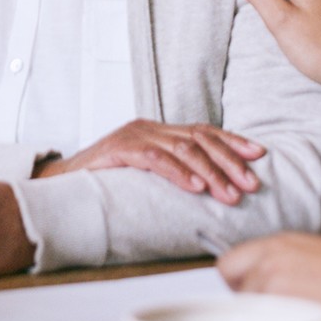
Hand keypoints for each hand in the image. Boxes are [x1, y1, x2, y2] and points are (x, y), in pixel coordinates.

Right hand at [34, 119, 265, 204]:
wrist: (61, 182)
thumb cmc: (107, 181)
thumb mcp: (145, 172)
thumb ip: (171, 170)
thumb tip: (210, 187)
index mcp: (159, 130)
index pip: (205, 131)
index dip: (233, 142)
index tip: (259, 155)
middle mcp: (151, 127)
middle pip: (200, 139)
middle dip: (230, 162)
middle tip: (251, 184)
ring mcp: (135, 135)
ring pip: (184, 149)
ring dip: (211, 173)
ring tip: (229, 194)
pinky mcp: (120, 149)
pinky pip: (155, 159)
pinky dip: (179, 173)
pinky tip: (195, 187)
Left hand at [217, 232, 320, 320]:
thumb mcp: (317, 255)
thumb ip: (285, 263)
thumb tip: (266, 278)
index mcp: (280, 242)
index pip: (232, 261)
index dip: (238, 281)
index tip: (246, 292)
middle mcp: (271, 258)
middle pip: (232, 284)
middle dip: (244, 298)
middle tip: (267, 311)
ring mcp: (272, 282)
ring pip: (246, 307)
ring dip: (261, 316)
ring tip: (293, 320)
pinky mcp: (279, 307)